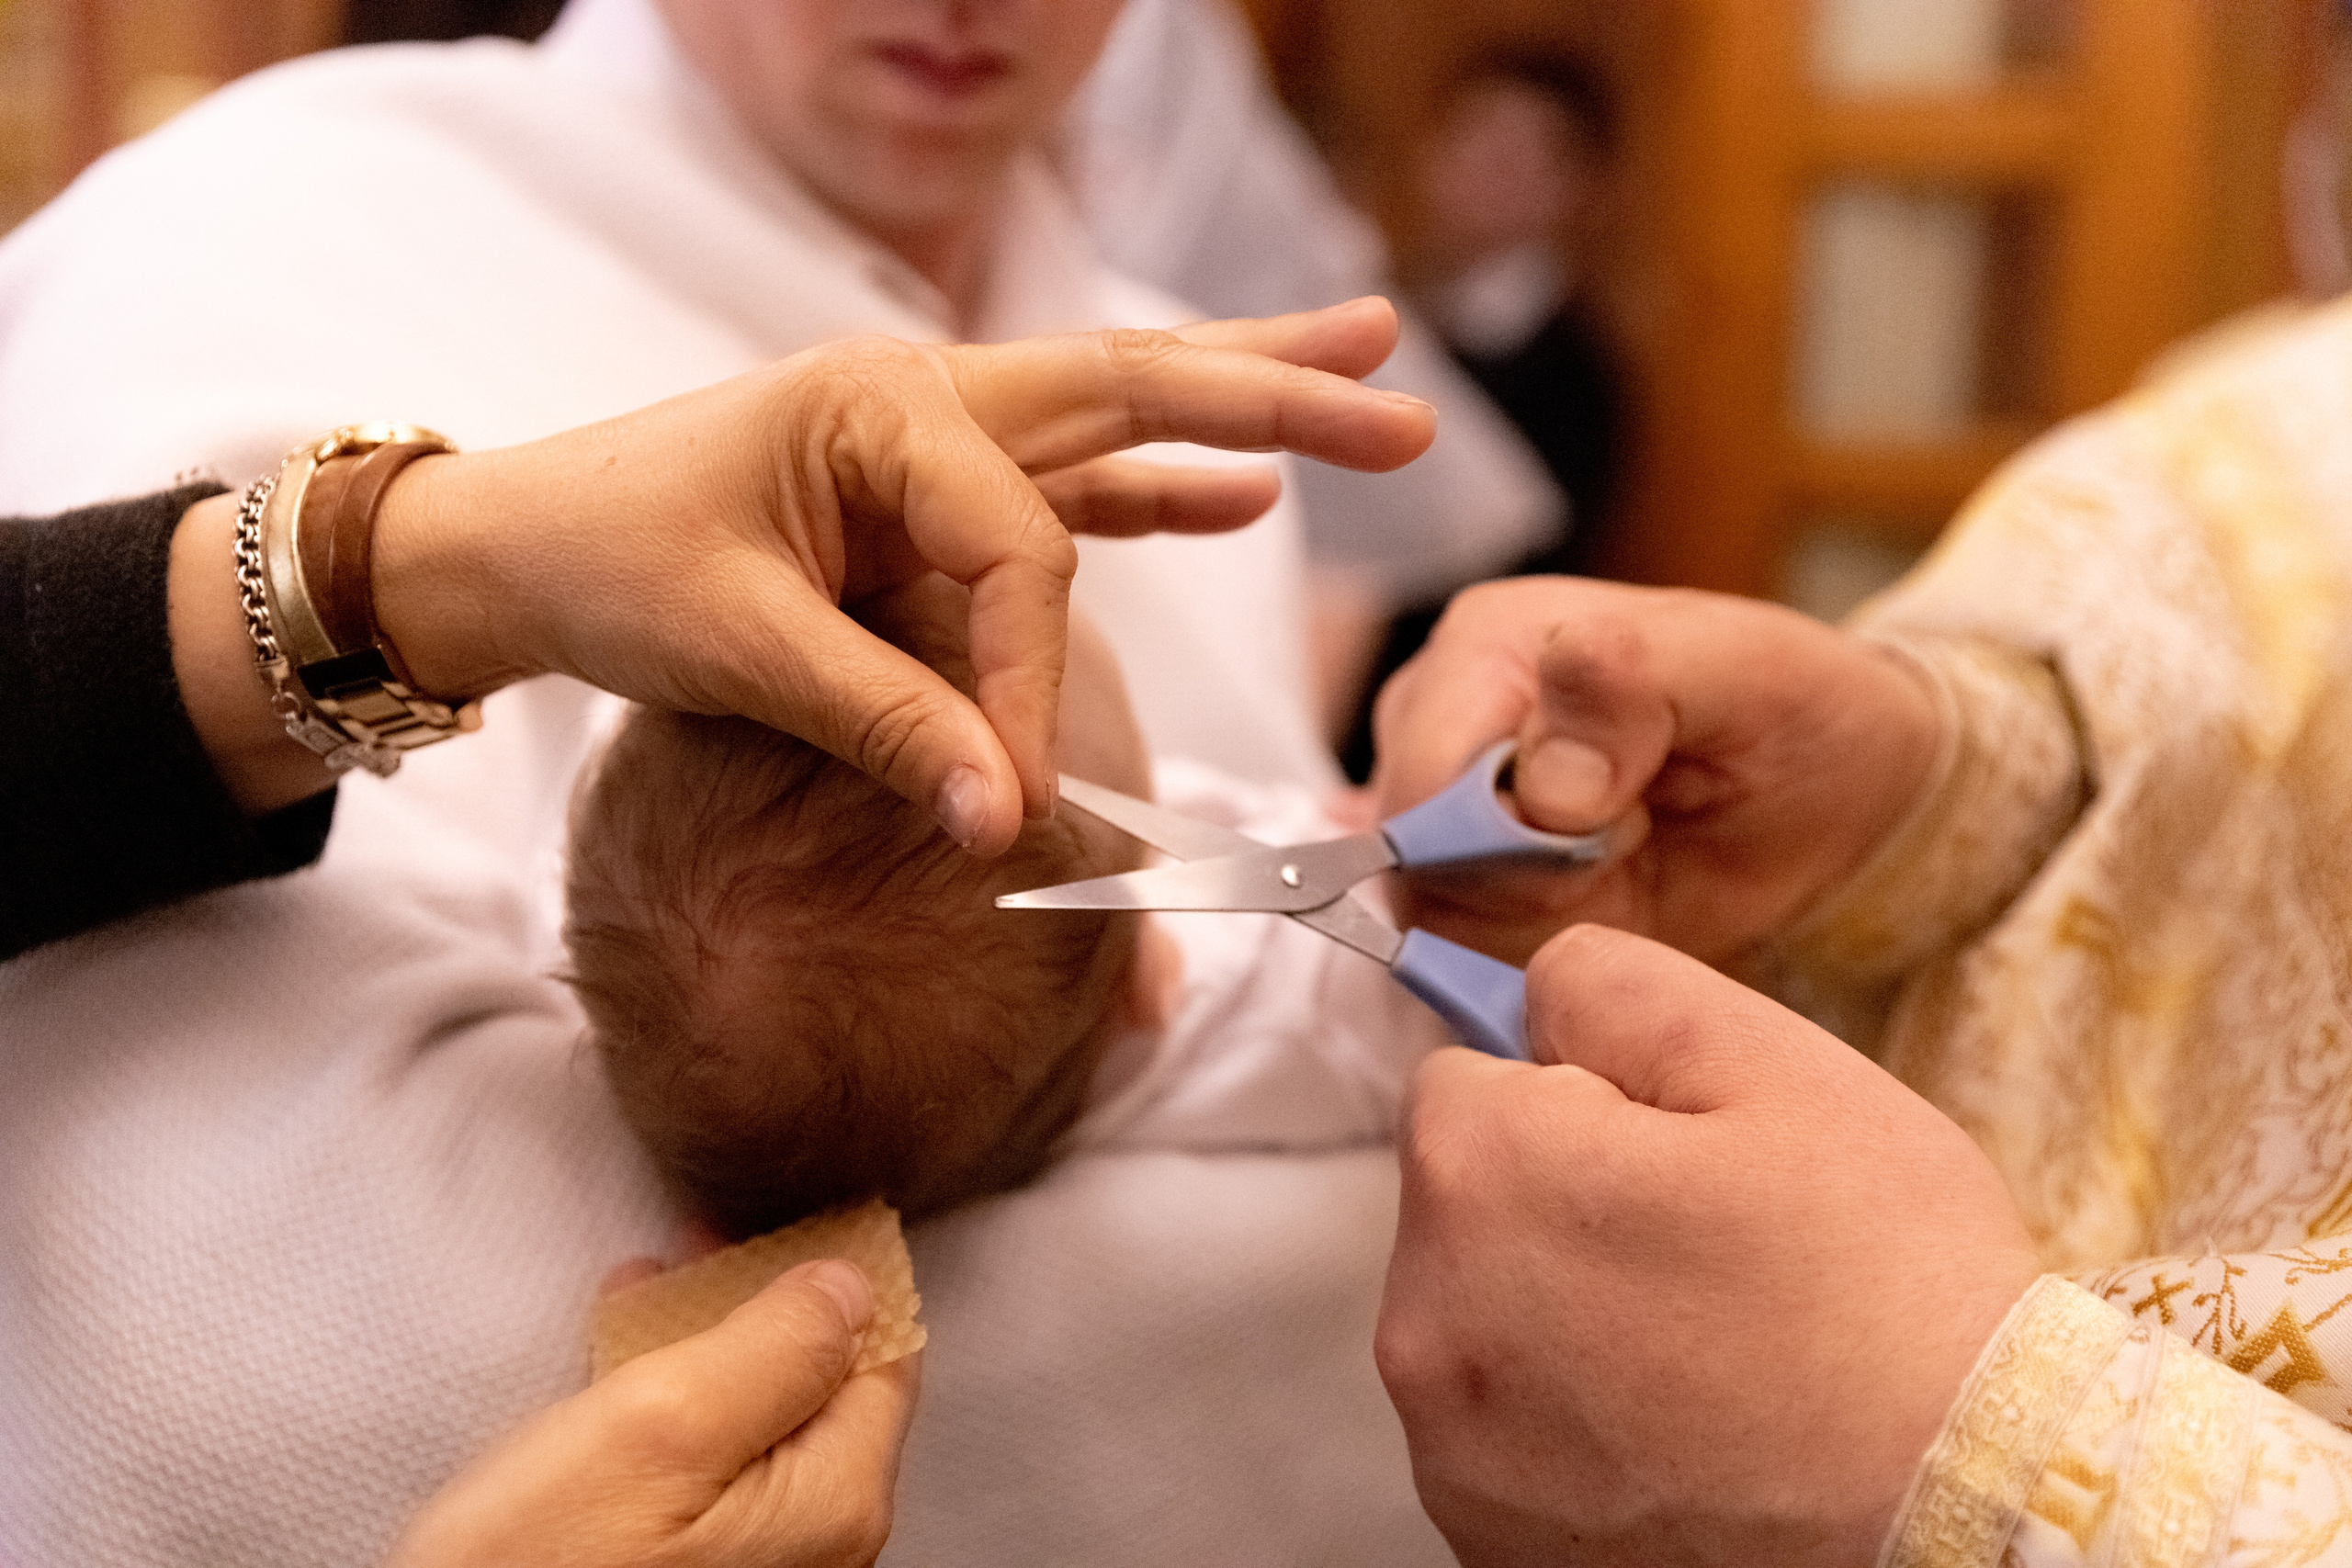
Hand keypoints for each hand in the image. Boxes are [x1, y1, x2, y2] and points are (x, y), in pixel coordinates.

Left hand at [176, 299, 1431, 852]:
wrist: (518, 543)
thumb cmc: (607, 566)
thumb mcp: (734, 647)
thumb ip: (880, 723)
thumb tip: (1002, 826)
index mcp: (880, 409)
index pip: (1020, 552)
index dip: (1028, 683)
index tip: (1006, 806)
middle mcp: (926, 398)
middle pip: (1135, 384)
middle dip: (1277, 387)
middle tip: (1402, 393)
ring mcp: (935, 436)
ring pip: (1123, 412)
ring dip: (1249, 406)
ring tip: (1370, 388)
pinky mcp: (929, 490)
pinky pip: (1075, 485)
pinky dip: (1162, 487)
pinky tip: (1246, 492)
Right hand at [385, 1259, 919, 1567]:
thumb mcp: (658, 1425)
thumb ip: (774, 1347)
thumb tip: (853, 1284)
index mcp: (834, 1499)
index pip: (885, 1350)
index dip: (834, 1271)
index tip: (779, 1216)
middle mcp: (820, 1543)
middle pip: (821, 1382)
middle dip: (758, 1300)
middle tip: (695, 1237)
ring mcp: (761, 1564)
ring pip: (760, 1419)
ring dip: (706, 1342)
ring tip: (645, 1284)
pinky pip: (713, 1468)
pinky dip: (673, 1404)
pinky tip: (619, 1365)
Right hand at [1369, 578, 1942, 966]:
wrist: (1843, 801)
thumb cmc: (1796, 714)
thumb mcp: (1750, 671)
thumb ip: (1633, 680)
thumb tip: (1539, 785)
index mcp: (1489, 645)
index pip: (1420, 780)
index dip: (1506, 835)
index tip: (1622, 822)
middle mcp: (1444, 725)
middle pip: (1415, 859)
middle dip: (1534, 879)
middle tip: (1642, 839)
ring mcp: (1451, 819)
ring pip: (1438, 919)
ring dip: (1546, 916)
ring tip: (1635, 860)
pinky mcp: (1477, 895)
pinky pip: (1468, 959)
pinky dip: (1545, 948)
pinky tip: (1614, 896)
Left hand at [1375, 925, 2037, 1567]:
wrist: (1970, 1519)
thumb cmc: (1890, 1292)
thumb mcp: (1780, 1069)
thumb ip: (1618, 987)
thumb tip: (1533, 989)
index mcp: (1476, 1174)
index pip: (1470, 1075)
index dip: (1582, 1098)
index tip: (1682, 1159)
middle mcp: (1423, 1316)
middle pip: (1468, 1203)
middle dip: (1564, 1203)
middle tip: (1715, 1258)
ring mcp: (1449, 1447)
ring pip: (1485, 1319)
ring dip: (1564, 1316)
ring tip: (1712, 1355)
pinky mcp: (1486, 1539)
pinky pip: (1509, 1431)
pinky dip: (1576, 1427)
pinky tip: (1688, 1439)